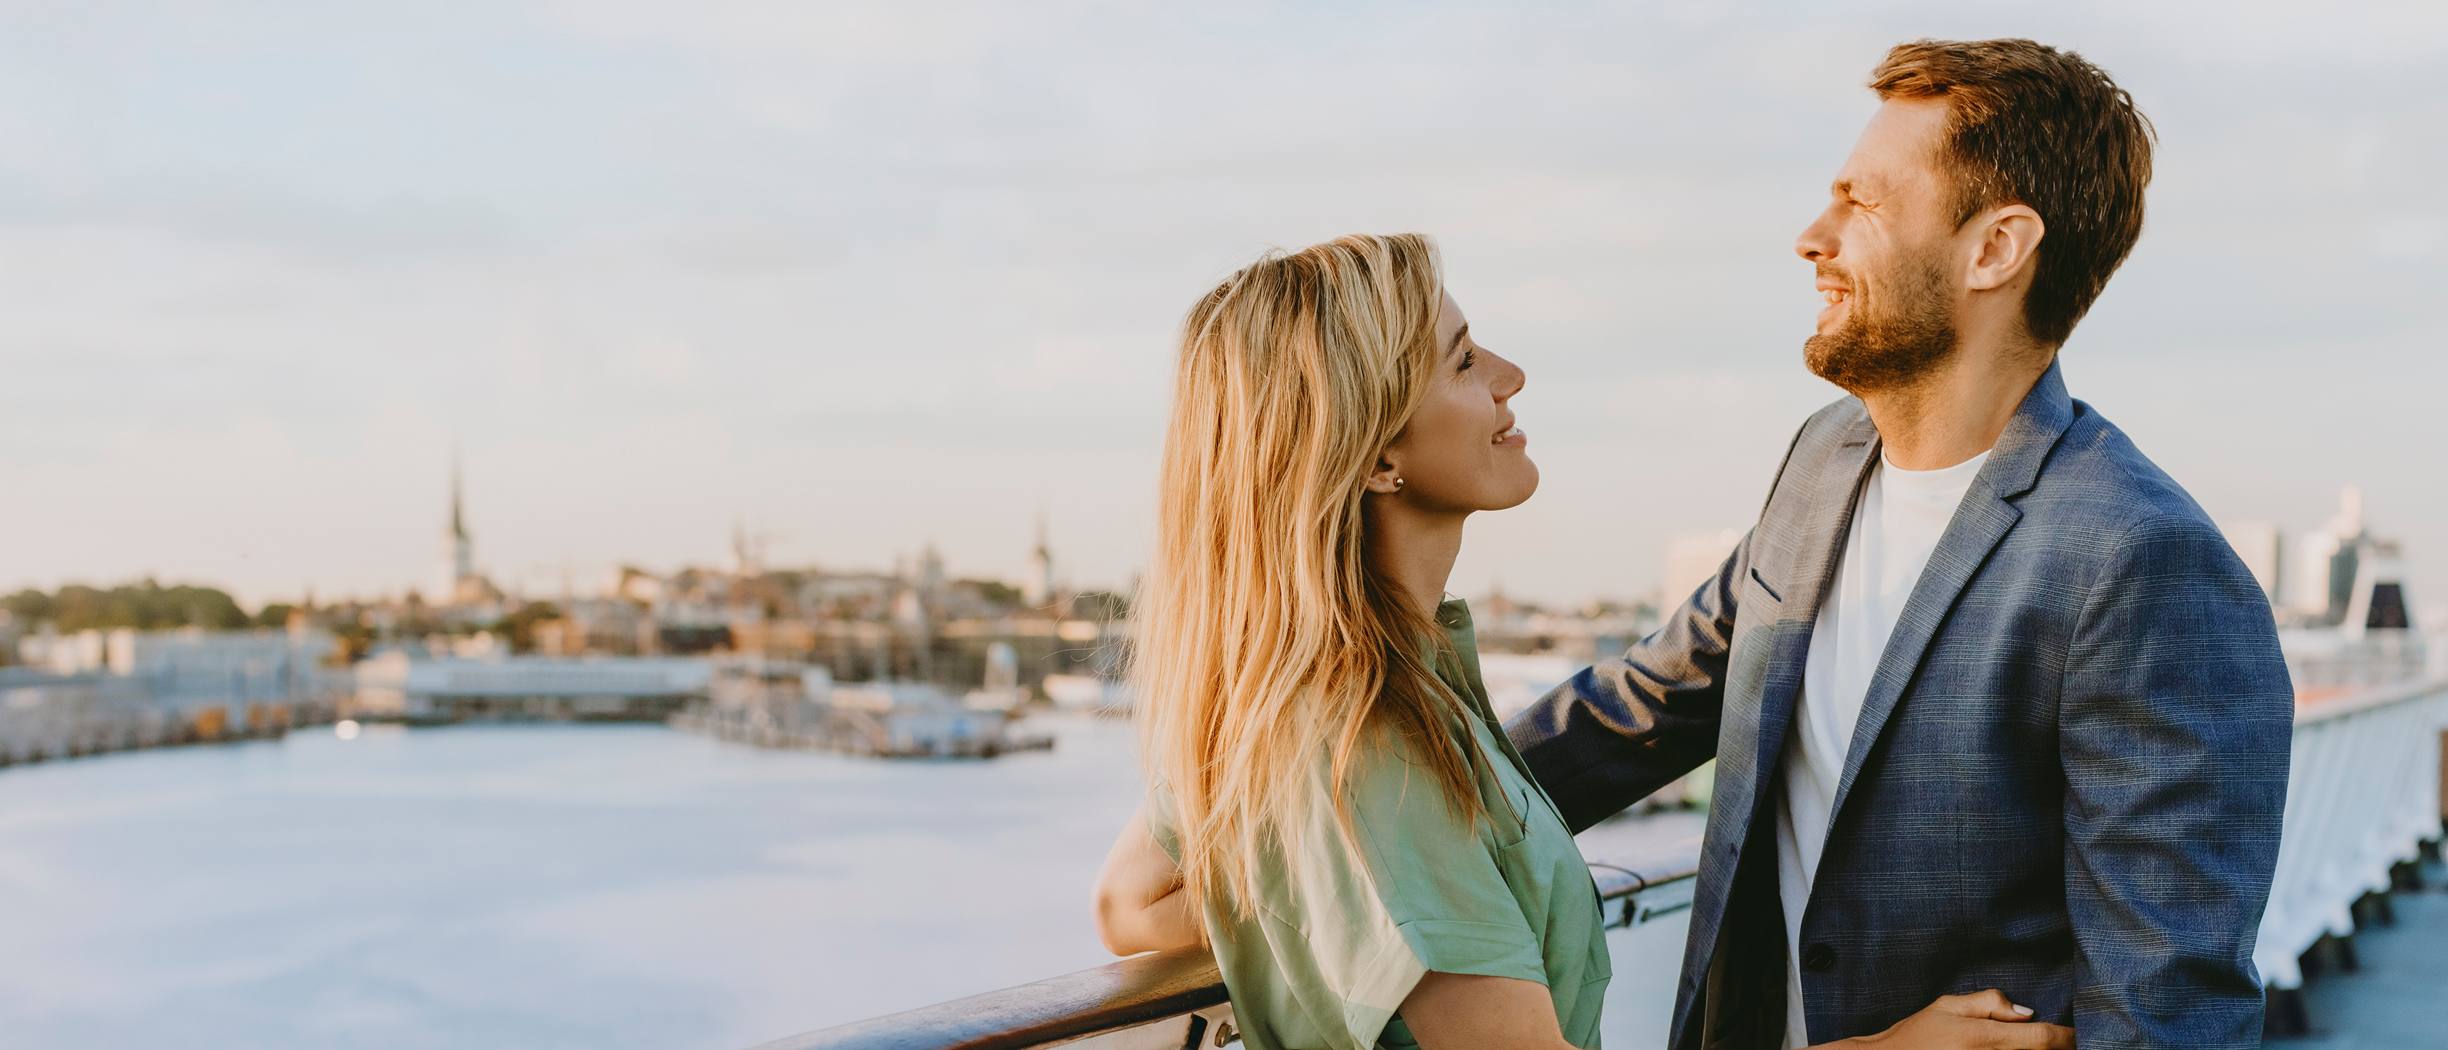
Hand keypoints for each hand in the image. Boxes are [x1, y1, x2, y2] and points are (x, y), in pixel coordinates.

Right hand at [1821, 990, 2073, 1048]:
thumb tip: (2026, 1012)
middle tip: (2068, 1041)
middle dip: (2059, 1049)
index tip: (2078, 1034)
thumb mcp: (1946, 1006)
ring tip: (2050, 1047)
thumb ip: (1987, 1003)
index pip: (2041, 1037)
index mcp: (1983, 1037)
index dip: (2067, 1036)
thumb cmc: (1915, 1035)